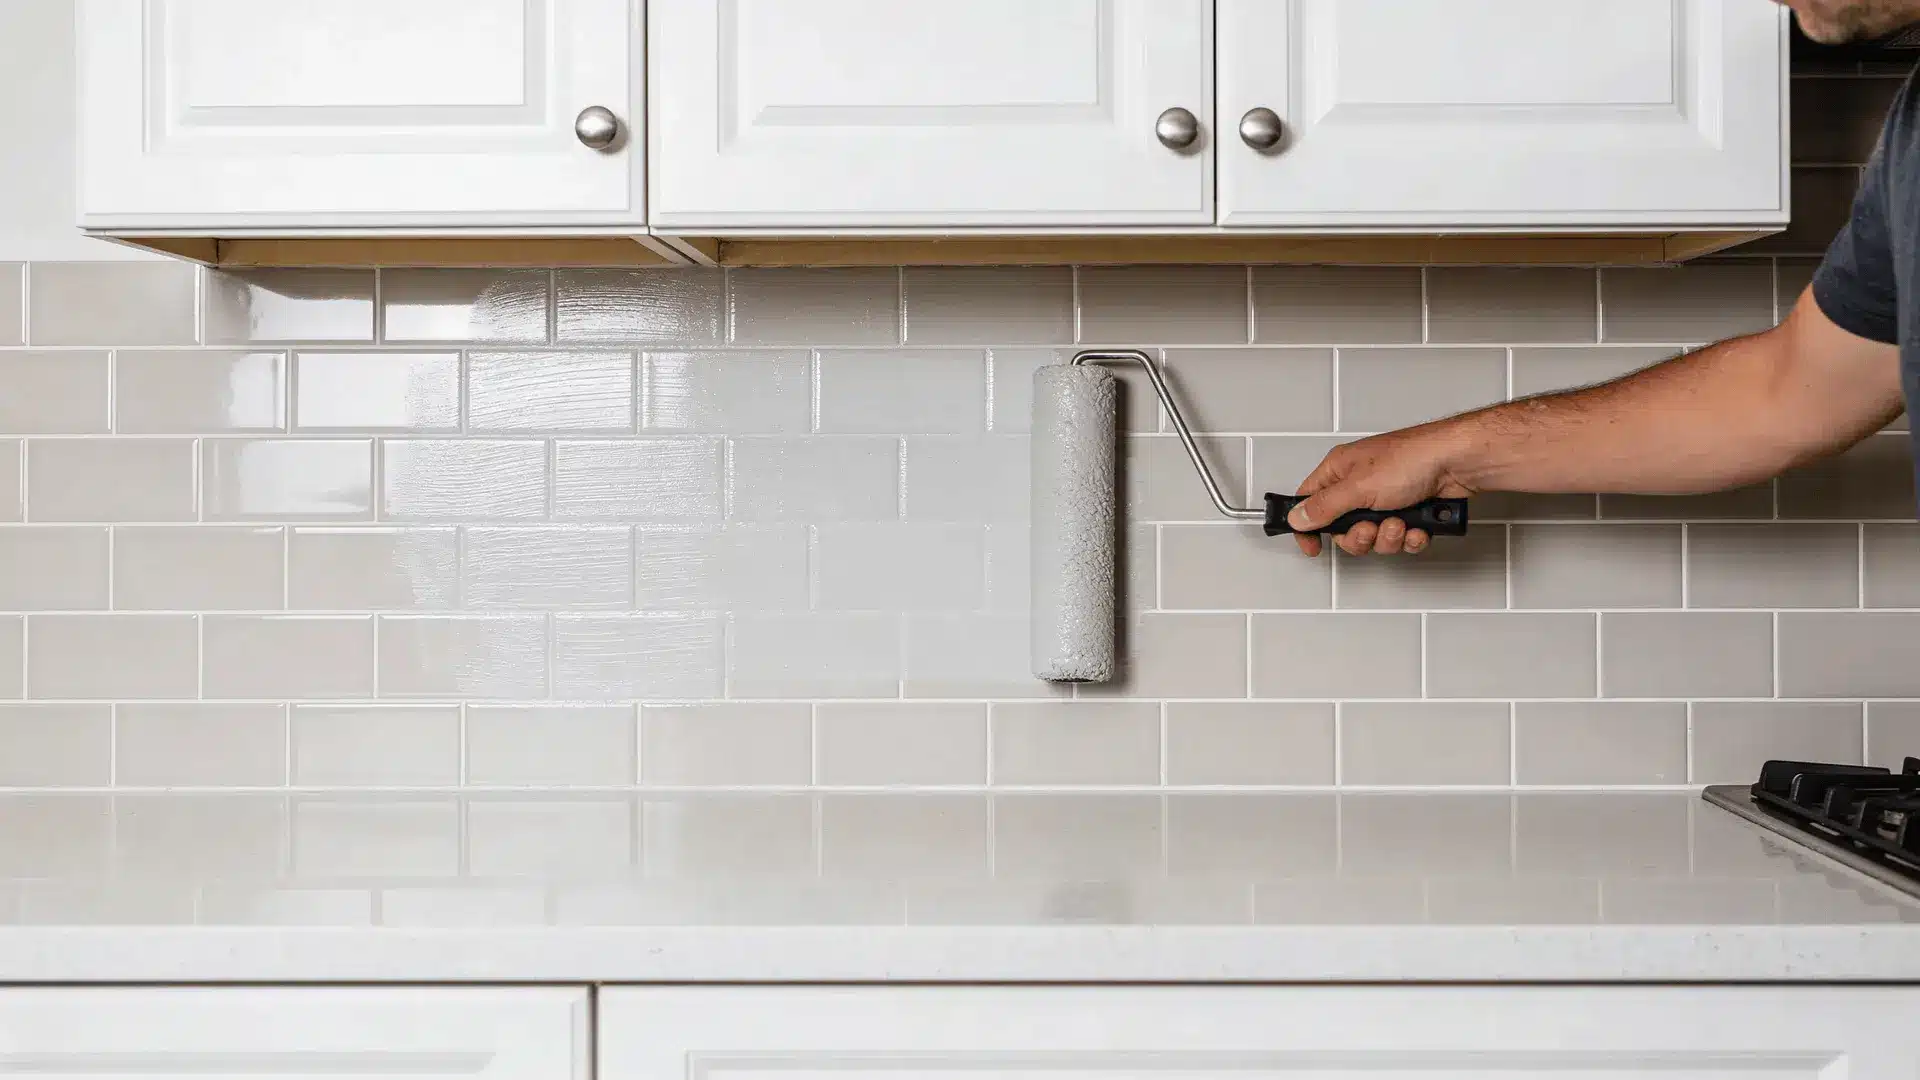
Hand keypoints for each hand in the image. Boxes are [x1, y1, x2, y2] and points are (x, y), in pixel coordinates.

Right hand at [1288, 426, 1474, 556]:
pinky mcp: (1410, 510)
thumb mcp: (1358, 487)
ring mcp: (1387, 498)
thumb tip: (1297, 517)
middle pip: (1344, 528)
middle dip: (1360, 537)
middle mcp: (1361, 483)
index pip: (1308, 502)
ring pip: (1374, 537)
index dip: (1308, 527)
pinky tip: (1418, 526)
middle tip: (1370, 528)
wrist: (1459, 462)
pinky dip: (1410, 537)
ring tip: (1400, 522)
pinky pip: (1401, 538)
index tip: (1312, 547)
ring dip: (1388, 537)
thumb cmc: (1413, 458)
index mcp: (1340, 470)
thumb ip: (1324, 507)